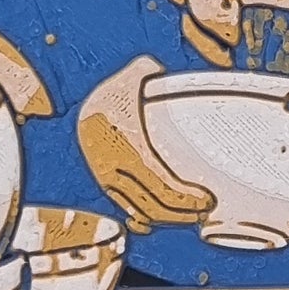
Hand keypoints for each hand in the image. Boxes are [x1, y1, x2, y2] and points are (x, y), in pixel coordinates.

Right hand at [78, 63, 211, 231]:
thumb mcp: (135, 77)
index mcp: (128, 147)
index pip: (161, 185)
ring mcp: (110, 180)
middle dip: (183, 213)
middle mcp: (116, 168)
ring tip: (192, 216)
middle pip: (155, 204)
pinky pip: (129, 208)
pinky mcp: (108, 185)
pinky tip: (164, 220)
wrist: (82, 109)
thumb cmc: (114, 93)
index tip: (206, 200)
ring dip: (169, 219)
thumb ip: (155, 72)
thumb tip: (168, 70)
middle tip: (205, 210)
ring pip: (142, 211)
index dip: (185, 199)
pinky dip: (148, 218)